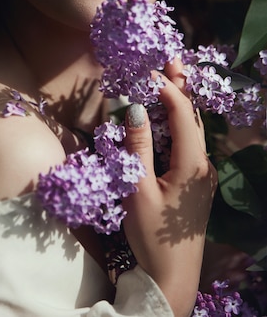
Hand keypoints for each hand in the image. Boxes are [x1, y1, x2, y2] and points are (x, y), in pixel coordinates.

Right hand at [122, 58, 216, 316]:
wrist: (171, 278)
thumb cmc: (151, 236)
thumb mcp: (138, 189)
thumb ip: (137, 146)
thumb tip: (133, 106)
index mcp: (191, 163)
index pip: (182, 114)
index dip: (166, 88)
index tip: (147, 69)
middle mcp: (202, 164)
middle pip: (191, 116)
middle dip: (180, 85)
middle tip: (169, 57)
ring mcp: (200, 173)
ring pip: (190, 128)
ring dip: (177, 102)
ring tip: (167, 75)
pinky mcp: (193, 181)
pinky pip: (186, 143)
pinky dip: (175, 122)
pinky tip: (163, 116)